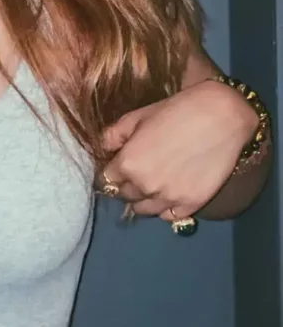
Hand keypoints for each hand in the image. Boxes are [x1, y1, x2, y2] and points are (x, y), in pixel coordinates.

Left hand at [99, 79, 257, 221]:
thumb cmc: (177, 110)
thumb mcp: (138, 116)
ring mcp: (168, 198)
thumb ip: (113, 136)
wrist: (223, 115)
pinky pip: (169, 217)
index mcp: (127, 165)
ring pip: (144, 210)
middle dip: (125, 185)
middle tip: (137, 171)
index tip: (116, 166)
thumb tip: (103, 150)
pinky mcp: (191, 204)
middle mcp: (144, 186)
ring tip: (152, 183)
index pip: (105, 180)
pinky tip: (169, 194)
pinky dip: (165, 208)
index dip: (110, 172)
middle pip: (123, 196)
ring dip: (143, 199)